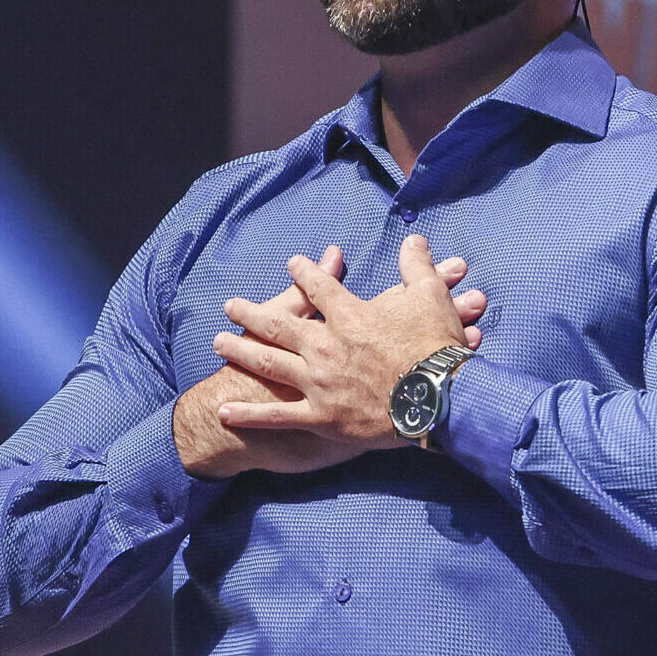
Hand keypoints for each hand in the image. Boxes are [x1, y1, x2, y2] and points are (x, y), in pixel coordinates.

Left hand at [212, 234, 472, 450]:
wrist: (438, 398)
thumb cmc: (435, 347)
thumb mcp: (431, 297)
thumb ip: (417, 266)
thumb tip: (413, 239)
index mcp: (349, 315)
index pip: (319, 287)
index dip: (304, 272)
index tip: (292, 263)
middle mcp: (325, 346)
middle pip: (278, 324)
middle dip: (251, 314)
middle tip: (230, 306)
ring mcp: (318, 382)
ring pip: (268, 363)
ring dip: (241, 351)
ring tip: (218, 343)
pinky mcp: (321, 416)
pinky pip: (277, 416)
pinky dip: (250, 415)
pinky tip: (224, 411)